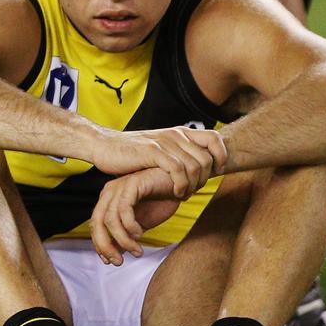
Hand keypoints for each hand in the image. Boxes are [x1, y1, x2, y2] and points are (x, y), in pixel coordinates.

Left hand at [89, 168, 180, 265]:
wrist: (179, 184)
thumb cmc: (160, 201)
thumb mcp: (141, 224)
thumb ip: (126, 236)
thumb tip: (115, 256)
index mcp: (108, 201)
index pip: (95, 226)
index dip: (100, 245)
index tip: (111, 261)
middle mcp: (110, 193)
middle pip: (97, 223)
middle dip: (105, 246)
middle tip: (118, 262)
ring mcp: (119, 187)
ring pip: (110, 219)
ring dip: (122, 240)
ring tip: (137, 251)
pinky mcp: (132, 184)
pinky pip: (124, 208)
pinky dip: (130, 225)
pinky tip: (140, 234)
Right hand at [90, 126, 226, 198]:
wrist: (103, 146)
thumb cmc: (130, 152)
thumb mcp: (159, 148)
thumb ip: (177, 152)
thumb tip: (197, 166)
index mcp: (179, 132)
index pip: (214, 138)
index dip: (221, 156)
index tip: (215, 172)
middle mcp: (175, 134)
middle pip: (207, 158)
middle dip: (204, 179)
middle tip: (193, 190)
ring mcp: (164, 142)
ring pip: (195, 166)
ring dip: (193, 185)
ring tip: (183, 194)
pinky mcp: (153, 152)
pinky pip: (179, 170)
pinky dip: (182, 185)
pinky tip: (176, 193)